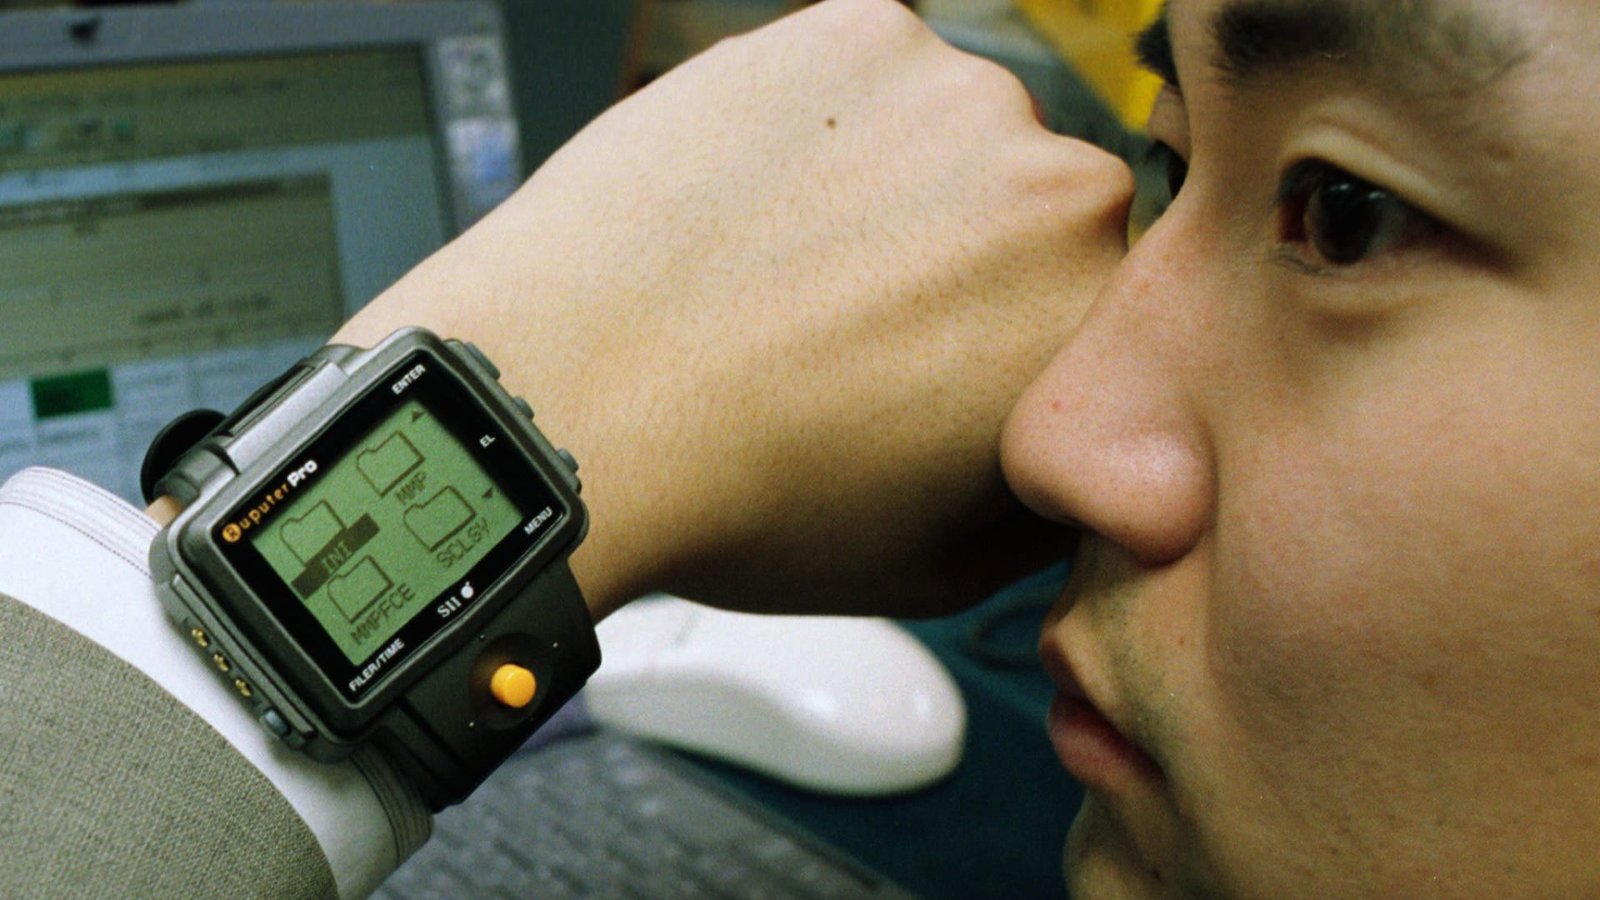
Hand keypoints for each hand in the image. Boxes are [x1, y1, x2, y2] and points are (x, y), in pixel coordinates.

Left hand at [336, 0, 1130, 618]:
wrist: (571, 405)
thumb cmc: (743, 498)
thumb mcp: (938, 567)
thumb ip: (1047, 501)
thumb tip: (1075, 457)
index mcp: (1097, 324)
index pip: (1102, 312)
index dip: (1016, 341)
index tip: (947, 360)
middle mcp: (1060, 188)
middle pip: (1035, 209)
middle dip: (966, 257)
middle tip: (857, 313)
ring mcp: (955, 93)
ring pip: (952, 133)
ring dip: (897, 180)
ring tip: (788, 256)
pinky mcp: (852, 27)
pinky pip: (865, 72)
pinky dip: (822, 119)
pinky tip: (754, 196)